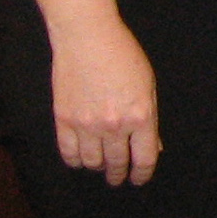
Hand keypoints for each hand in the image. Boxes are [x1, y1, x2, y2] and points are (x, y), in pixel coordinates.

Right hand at [48, 14, 160, 185]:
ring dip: (98, 168)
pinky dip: (76, 161)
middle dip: (119, 174)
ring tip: (102, 166)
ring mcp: (87, 125)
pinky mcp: (64, 121)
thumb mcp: (147, 85)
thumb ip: (150, 119)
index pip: (144, 158)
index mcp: (141, 115)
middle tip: (119, 179)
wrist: (87, 38)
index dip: (142, 174)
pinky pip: (69, 153)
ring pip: (92, 162)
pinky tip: (81, 159)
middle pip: (117, 163)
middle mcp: (114, 125)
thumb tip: (153, 147)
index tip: (139, 179)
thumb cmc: (123, 56)